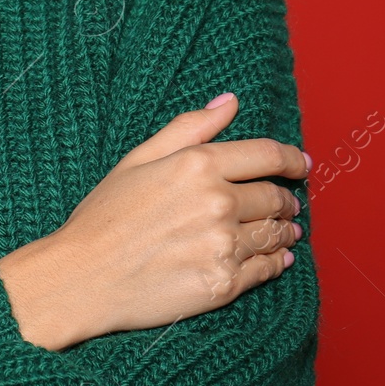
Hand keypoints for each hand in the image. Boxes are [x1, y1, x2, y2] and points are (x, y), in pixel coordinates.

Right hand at [0, 92, 307, 348]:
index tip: (301, 163)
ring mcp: (223, 245)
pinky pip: (266, 270)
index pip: (266, 155)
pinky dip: (276, 263)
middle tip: (288, 202)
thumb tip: (230, 101)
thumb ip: (189, 128)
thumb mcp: (139, 159)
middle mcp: (217, 203)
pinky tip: (277, 259)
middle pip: (275, 196)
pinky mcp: (223, 284)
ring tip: (286, 230)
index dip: (292, 158)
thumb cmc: (105, 215)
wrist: (83, 276)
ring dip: (286, 231)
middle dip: (286, 198)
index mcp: (197, 165)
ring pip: (275, 234)